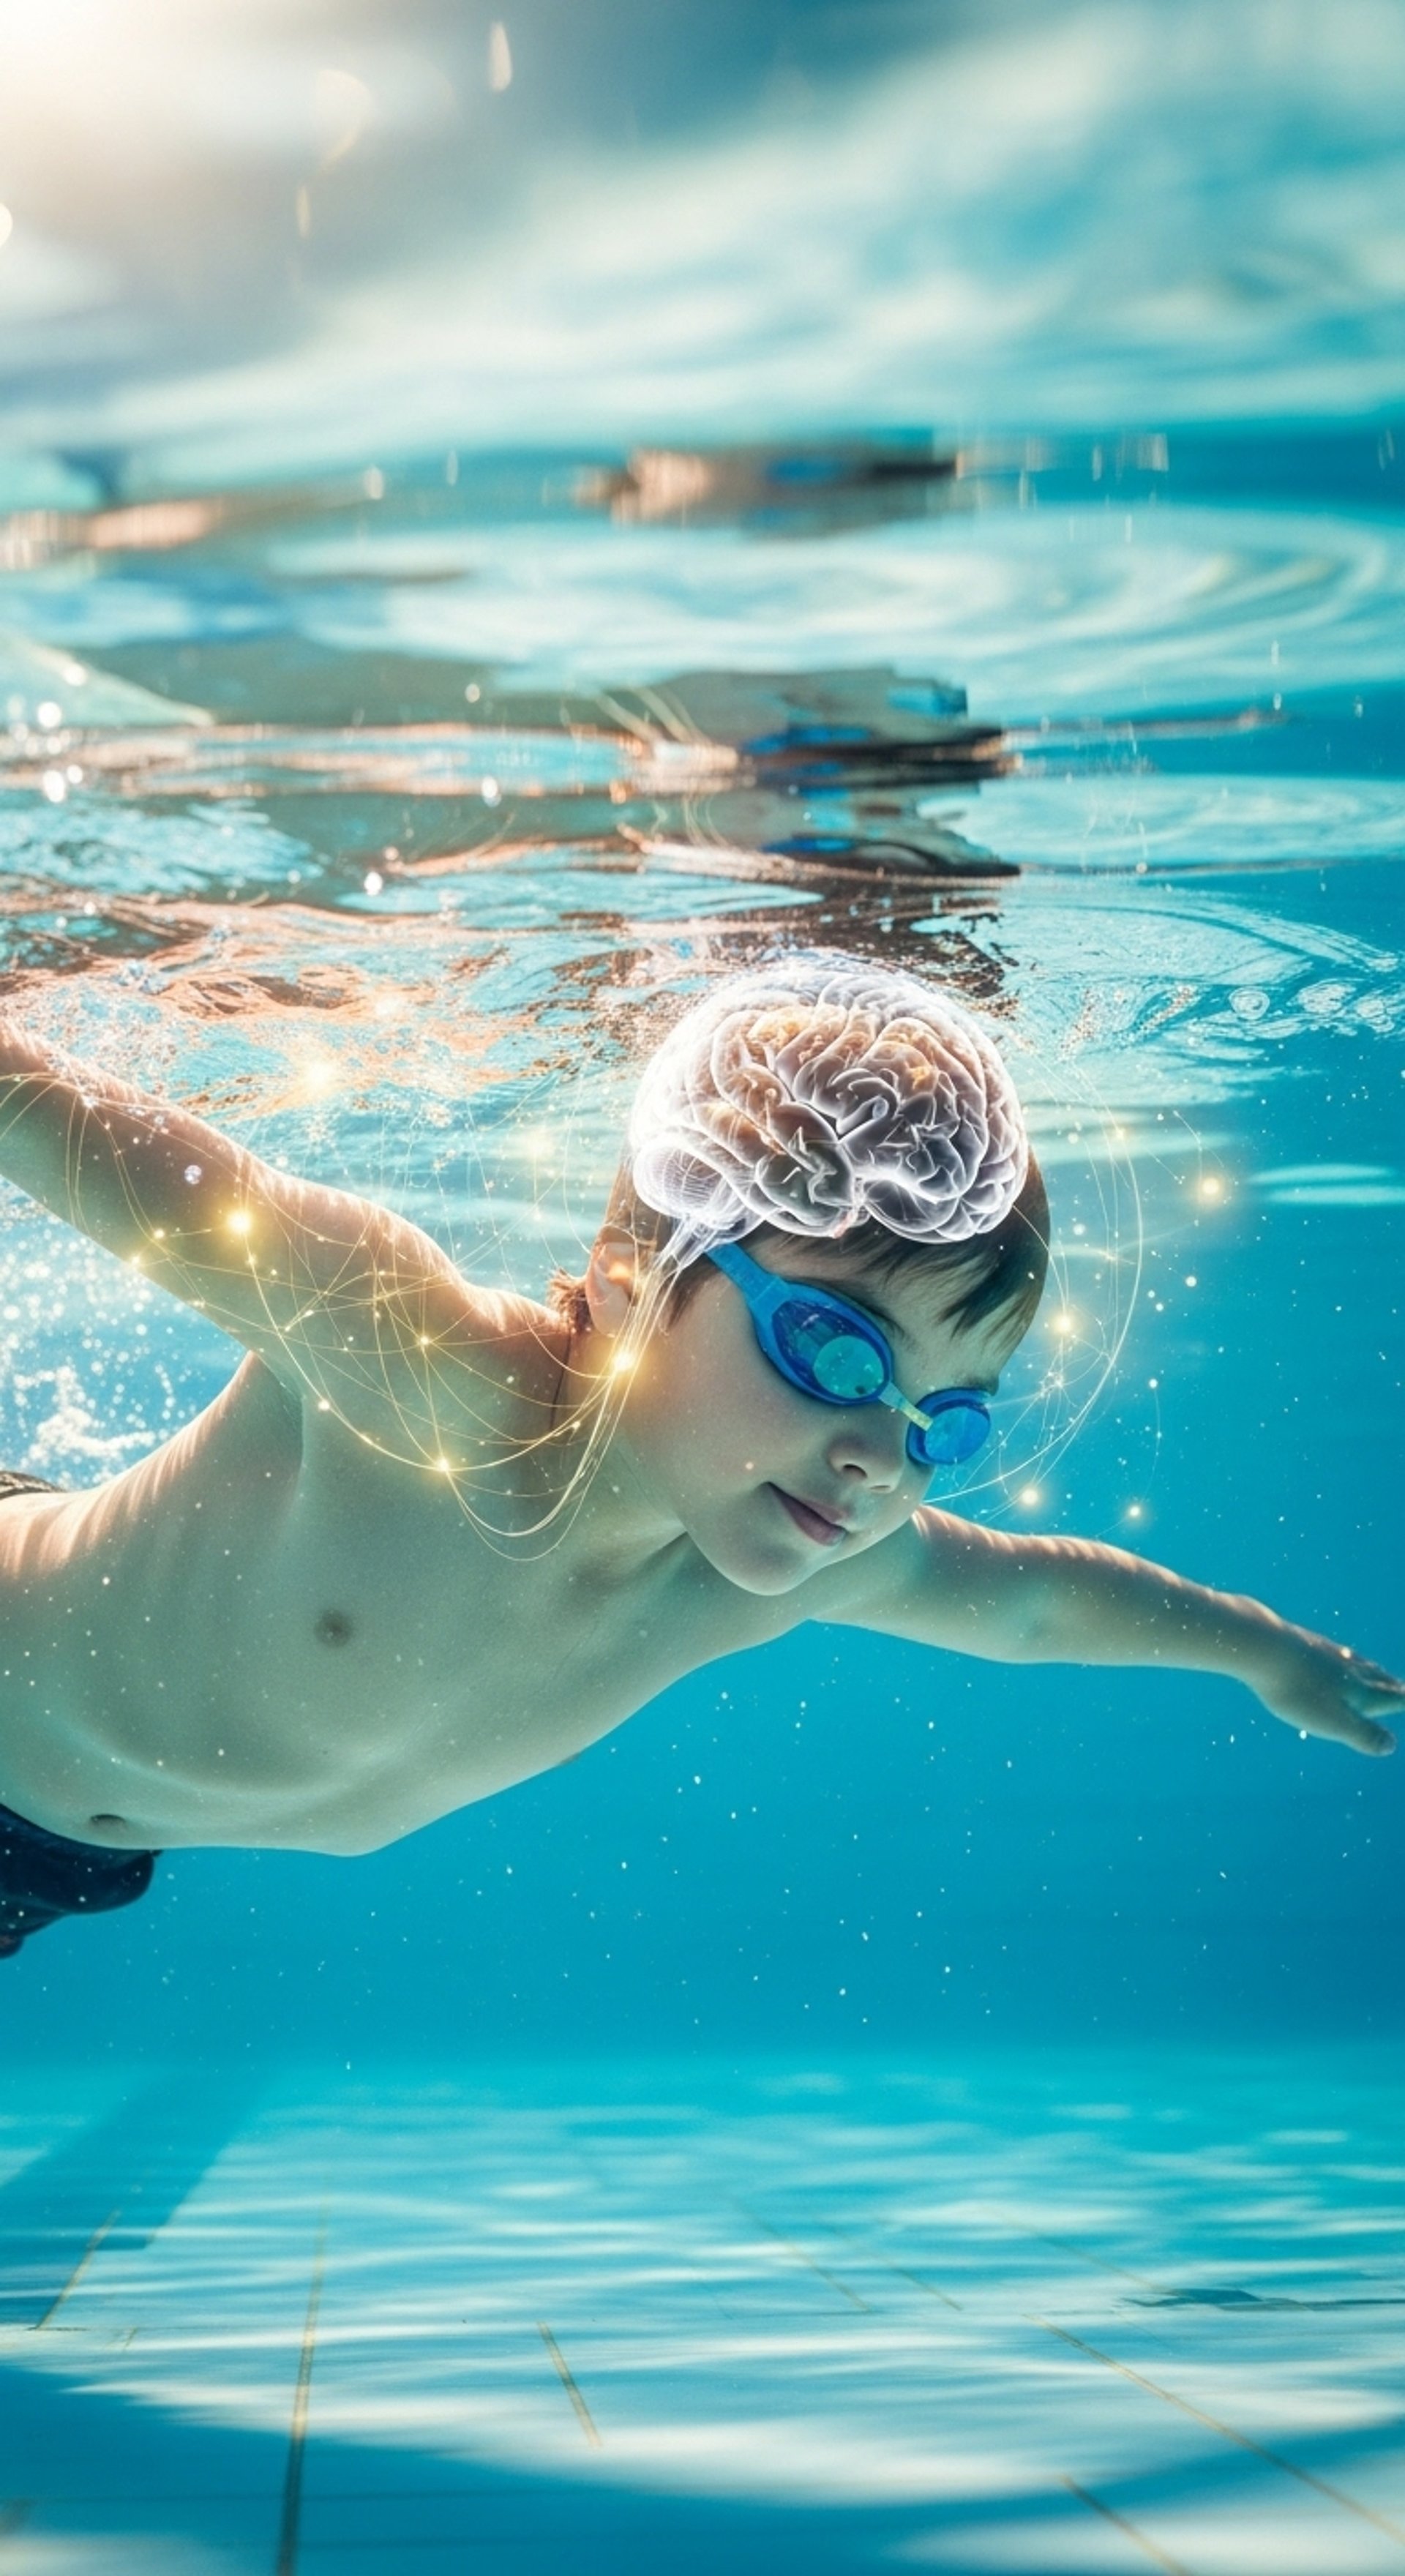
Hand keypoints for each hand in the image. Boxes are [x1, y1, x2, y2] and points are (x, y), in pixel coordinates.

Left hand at [1253, 1629, 1401, 1756]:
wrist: (1265, 1647)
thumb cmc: (1298, 1691)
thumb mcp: (1333, 1722)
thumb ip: (1364, 1734)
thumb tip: (1391, 1744)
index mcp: (1361, 1690)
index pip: (1394, 1697)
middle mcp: (1350, 1667)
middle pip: (1380, 1679)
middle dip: (1394, 1687)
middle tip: (1403, 1690)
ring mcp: (1328, 1652)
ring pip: (1359, 1663)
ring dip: (1373, 1671)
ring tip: (1377, 1673)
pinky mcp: (1306, 1642)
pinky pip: (1334, 1652)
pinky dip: (1345, 1659)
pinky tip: (1332, 1656)